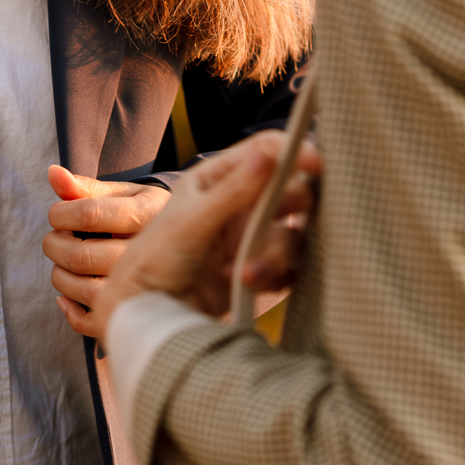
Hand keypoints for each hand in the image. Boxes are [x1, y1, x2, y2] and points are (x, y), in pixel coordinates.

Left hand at [43, 166, 171, 338]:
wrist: (186, 242)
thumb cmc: (143, 213)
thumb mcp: (123, 193)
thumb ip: (85, 187)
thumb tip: (53, 173)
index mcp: (147, 214)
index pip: (88, 214)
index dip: (60, 214)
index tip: (56, 214)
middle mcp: (149, 252)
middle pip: (82, 256)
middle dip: (54, 246)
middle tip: (54, 240)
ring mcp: (145, 285)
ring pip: (88, 291)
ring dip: (60, 278)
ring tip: (60, 265)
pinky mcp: (135, 309)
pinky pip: (97, 322)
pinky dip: (72, 312)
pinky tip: (67, 296)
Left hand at [87, 129, 319, 341]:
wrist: (147, 314)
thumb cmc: (155, 260)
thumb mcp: (192, 222)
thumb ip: (233, 191)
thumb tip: (270, 154)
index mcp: (218, 177)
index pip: (266, 150)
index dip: (294, 151)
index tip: (317, 164)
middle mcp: (240, 202)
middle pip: (292, 190)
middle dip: (295, 206)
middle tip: (288, 219)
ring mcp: (251, 236)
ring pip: (292, 234)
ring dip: (277, 254)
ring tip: (248, 273)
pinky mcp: (259, 268)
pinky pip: (288, 268)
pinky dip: (272, 276)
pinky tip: (243, 283)